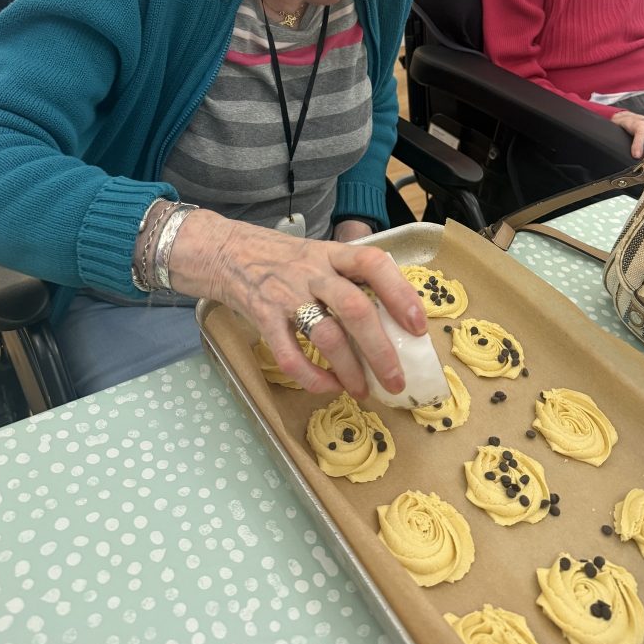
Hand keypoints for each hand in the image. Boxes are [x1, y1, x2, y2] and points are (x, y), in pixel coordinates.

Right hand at [168, 210, 426, 399]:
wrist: (224, 251)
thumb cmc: (280, 259)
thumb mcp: (317, 254)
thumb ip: (347, 277)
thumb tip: (393, 319)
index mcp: (331, 254)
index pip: (373, 263)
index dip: (400, 293)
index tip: (418, 325)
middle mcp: (312, 272)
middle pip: (355, 308)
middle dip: (381, 350)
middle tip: (396, 380)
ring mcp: (286, 295)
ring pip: (326, 335)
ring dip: (350, 369)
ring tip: (363, 391)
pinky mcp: (262, 317)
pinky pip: (289, 355)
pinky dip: (312, 377)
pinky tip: (327, 386)